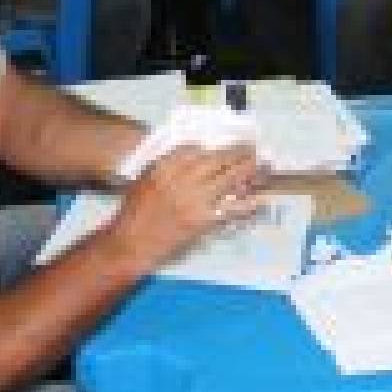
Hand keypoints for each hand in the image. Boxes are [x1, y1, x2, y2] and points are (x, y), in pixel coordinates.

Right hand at [109, 145, 265, 266]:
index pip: (194, 149)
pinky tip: (257, 200)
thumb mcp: (144, 180)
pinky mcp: (202, 221)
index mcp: (164, 167)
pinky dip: (246, 204)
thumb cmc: (134, 214)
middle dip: (238, 154)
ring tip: (260, 168)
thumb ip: (166, 166)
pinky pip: (230, 209)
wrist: (131, 244)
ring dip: (247, 172)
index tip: (226, 147)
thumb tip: (195, 158)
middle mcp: (181, 180)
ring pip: (228, 180)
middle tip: (251, 150)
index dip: (214, 147)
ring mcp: (193, 200)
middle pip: (217, 160)